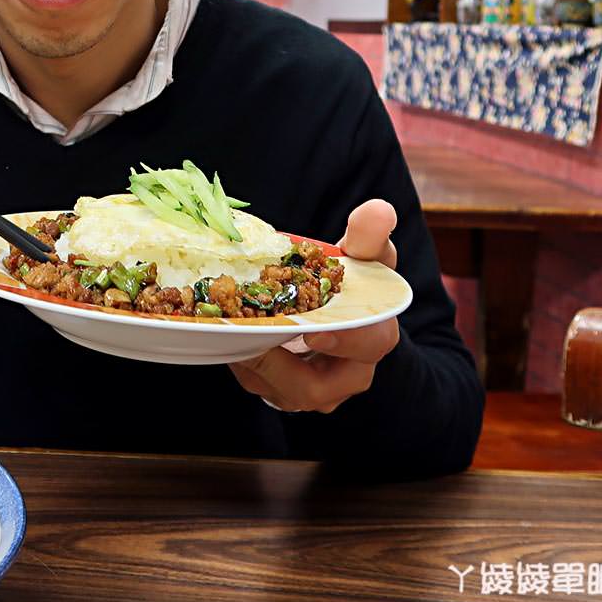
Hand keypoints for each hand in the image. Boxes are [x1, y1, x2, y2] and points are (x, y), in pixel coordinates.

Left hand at [229, 199, 402, 412]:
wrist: (334, 309)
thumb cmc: (353, 281)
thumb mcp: (363, 256)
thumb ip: (367, 236)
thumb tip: (379, 210)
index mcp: (375, 336)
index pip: (371, 344)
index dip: (345, 341)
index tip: (313, 332)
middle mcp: (347, 375)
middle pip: (317, 387)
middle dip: (280, 367)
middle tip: (250, 339)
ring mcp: (314, 390)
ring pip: (280, 391)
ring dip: (252, 363)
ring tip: (229, 333)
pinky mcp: (284, 392)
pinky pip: (258, 384)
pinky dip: (239, 359)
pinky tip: (222, 334)